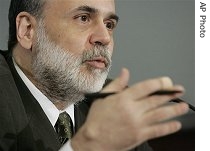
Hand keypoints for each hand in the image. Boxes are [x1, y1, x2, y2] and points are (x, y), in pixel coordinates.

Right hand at [71, 68, 188, 150]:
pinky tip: (176, 124)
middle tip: (180, 91)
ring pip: (161, 114)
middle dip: (170, 94)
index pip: (146, 87)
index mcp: (124, 99)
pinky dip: (169, 127)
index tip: (168, 81)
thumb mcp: (103, 97)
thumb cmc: (97, 119)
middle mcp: (133, 110)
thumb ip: (117, 84)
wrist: (94, 140)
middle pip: (156, 100)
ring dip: (174, 110)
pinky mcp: (140, 135)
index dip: (159, 83)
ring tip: (183, 106)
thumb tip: (125, 72)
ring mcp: (138, 123)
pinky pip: (158, 130)